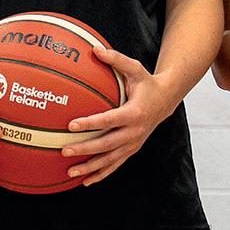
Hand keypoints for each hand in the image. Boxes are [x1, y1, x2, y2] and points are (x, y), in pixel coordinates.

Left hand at [65, 60, 166, 184]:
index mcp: (135, 113)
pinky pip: (115, 165)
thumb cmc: (146, 83)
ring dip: (90, 167)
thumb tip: (95, 48)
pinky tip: (85, 181)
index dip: (90, 123)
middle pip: (107, 144)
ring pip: (110, 159)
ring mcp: (134, 144)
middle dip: (85, 149)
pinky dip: (101, 174)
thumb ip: (116, 59)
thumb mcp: (135, 68)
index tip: (71, 125)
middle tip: (64, 150)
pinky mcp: (132, 150)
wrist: (165, 101)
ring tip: (70, 171)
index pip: (109, 120)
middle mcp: (135, 132)